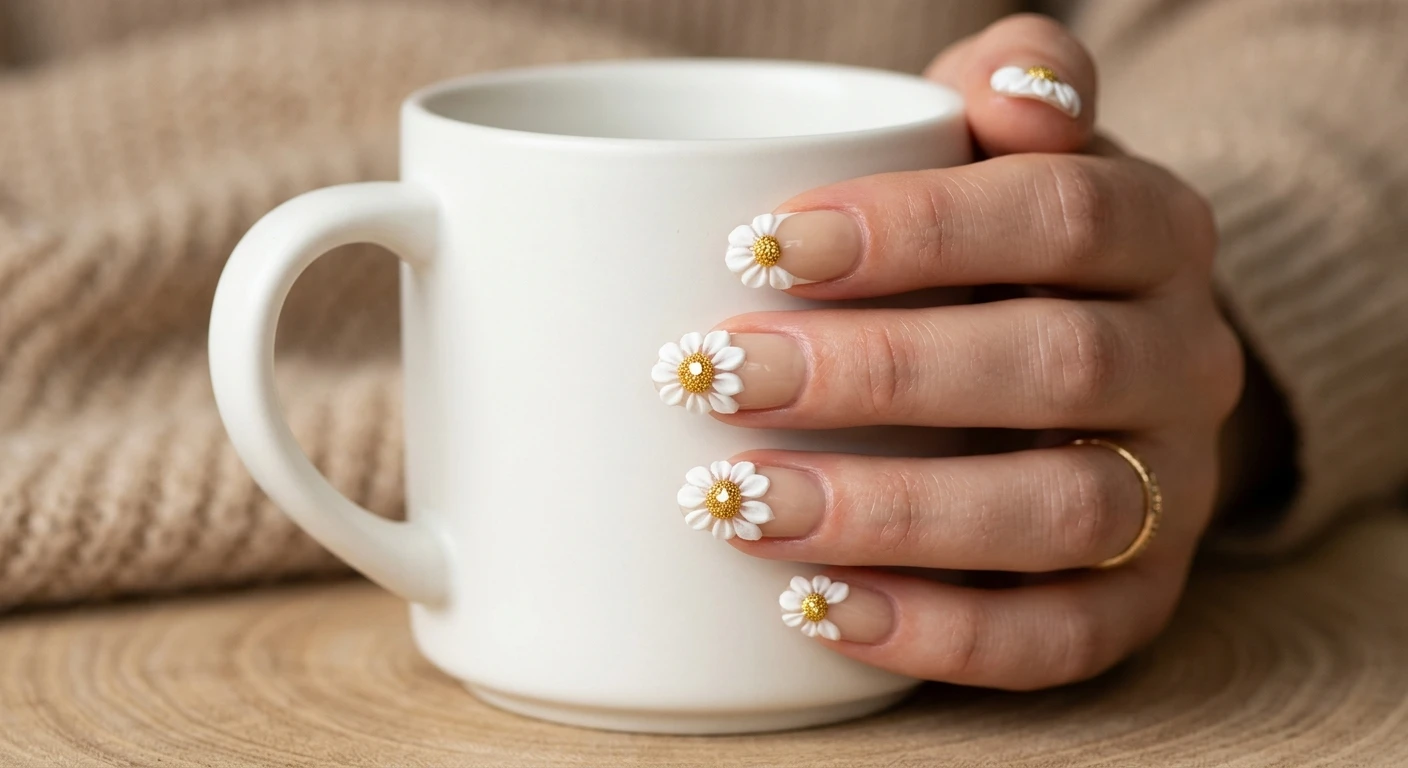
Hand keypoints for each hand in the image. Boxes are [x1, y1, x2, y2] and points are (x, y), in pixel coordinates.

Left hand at [704, 15, 1243, 688]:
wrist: (1089, 363)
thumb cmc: (998, 244)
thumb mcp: (998, 148)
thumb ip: (1003, 92)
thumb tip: (1018, 82)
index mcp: (1155, 230)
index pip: (1060, 213)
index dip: (914, 230)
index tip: (758, 247)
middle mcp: (1186, 359)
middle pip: (1057, 365)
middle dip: (878, 375)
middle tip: (723, 379)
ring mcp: (1171, 489)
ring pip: (1062, 511)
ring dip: (894, 514)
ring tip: (749, 506)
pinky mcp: (1136, 596)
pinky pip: (1060, 636)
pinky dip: (938, 634)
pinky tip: (817, 610)